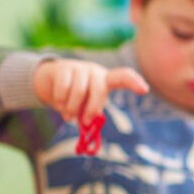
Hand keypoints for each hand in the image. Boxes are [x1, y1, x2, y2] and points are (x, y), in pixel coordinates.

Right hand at [34, 59, 148, 124]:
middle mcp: (95, 71)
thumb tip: (89, 125)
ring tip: (67, 116)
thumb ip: (90, 112)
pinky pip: (63, 88)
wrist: (49, 81)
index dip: (134, 82)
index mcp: (105, 80)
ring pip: (78, 91)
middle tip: (85, 122)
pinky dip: (60, 101)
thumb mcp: (86, 104)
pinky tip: (58, 104)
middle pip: (99, 90)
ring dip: (71, 109)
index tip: (145, 90)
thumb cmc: (74, 97)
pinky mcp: (62, 68)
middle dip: (92, 109)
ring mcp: (79, 68)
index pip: (124, 76)